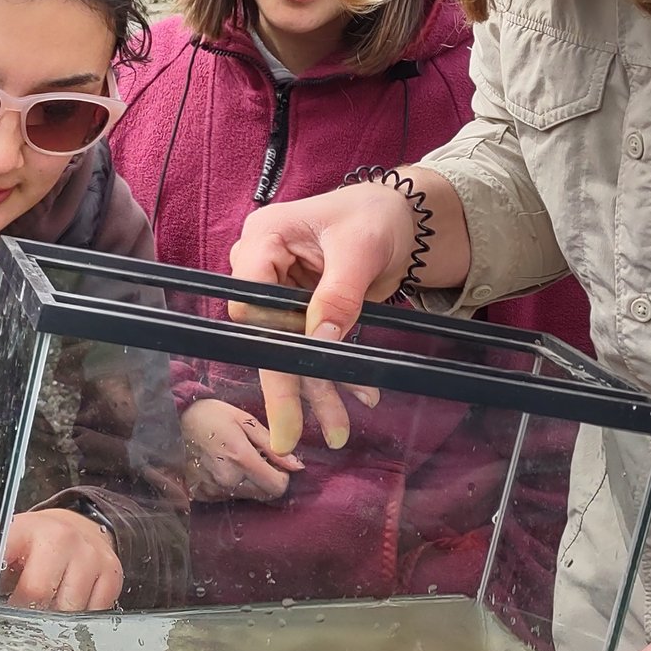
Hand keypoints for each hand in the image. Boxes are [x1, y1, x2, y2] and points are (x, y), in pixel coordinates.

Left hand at [0, 506, 123, 610]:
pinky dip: (77, 621)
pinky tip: (68, 609)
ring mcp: (91, 557)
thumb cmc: (34, 541)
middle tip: (18, 613)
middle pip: (36, 593)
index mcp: (24, 529)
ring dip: (51, 620)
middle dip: (22, 610)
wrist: (83, 526)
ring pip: (66, 610)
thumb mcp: (2, 542)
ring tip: (45, 609)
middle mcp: (61, 538)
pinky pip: (92, 615)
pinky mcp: (112, 575)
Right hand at [181, 398, 304, 501]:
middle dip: (266, 479)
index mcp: (241, 460)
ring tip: (233, 459)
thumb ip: (272, 444)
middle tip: (255, 458)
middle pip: (263, 494)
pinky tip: (219, 466)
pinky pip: (226, 496)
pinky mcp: (200, 494)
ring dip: (248, 482)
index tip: (275, 463)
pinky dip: (229, 485)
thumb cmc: (210, 415)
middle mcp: (227, 481)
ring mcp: (212, 490)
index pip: (277, 487)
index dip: (282, 476)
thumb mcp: (245, 421)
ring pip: (246, 496)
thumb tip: (296, 466)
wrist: (171, 420)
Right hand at [226, 182, 419, 453]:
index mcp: (265, 238)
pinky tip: (358, 396)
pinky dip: (333, 372)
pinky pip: (310, 347)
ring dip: (315, 388)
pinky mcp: (302, 310)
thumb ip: (339, 293)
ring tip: (338, 429)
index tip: (300, 364)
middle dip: (286, 384)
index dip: (272, 334)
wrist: (401, 219)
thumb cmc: (375, 215)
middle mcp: (263, 267)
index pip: (250, 298)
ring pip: (289, 348)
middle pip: (267, 332)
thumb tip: (323, 339)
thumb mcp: (361, 248)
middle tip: (288, 434)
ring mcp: (281, 291)